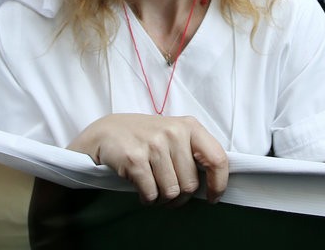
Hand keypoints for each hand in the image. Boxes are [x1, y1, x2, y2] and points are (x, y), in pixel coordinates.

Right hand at [68, 114, 228, 205]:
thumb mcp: (173, 134)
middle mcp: (173, 132)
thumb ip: (193, 152)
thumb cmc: (144, 137)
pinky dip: (147, 198)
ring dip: (162, 198)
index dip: (218, 183)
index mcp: (189, 126)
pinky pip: (151, 193)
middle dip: (180, 196)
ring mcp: (154, 144)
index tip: (212, 196)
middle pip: (190, 184)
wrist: (106, 132)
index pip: (217, 158)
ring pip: (171, 192)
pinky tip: (141, 188)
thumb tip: (212, 183)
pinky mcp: (135, 158)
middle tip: (168, 193)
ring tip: (153, 187)